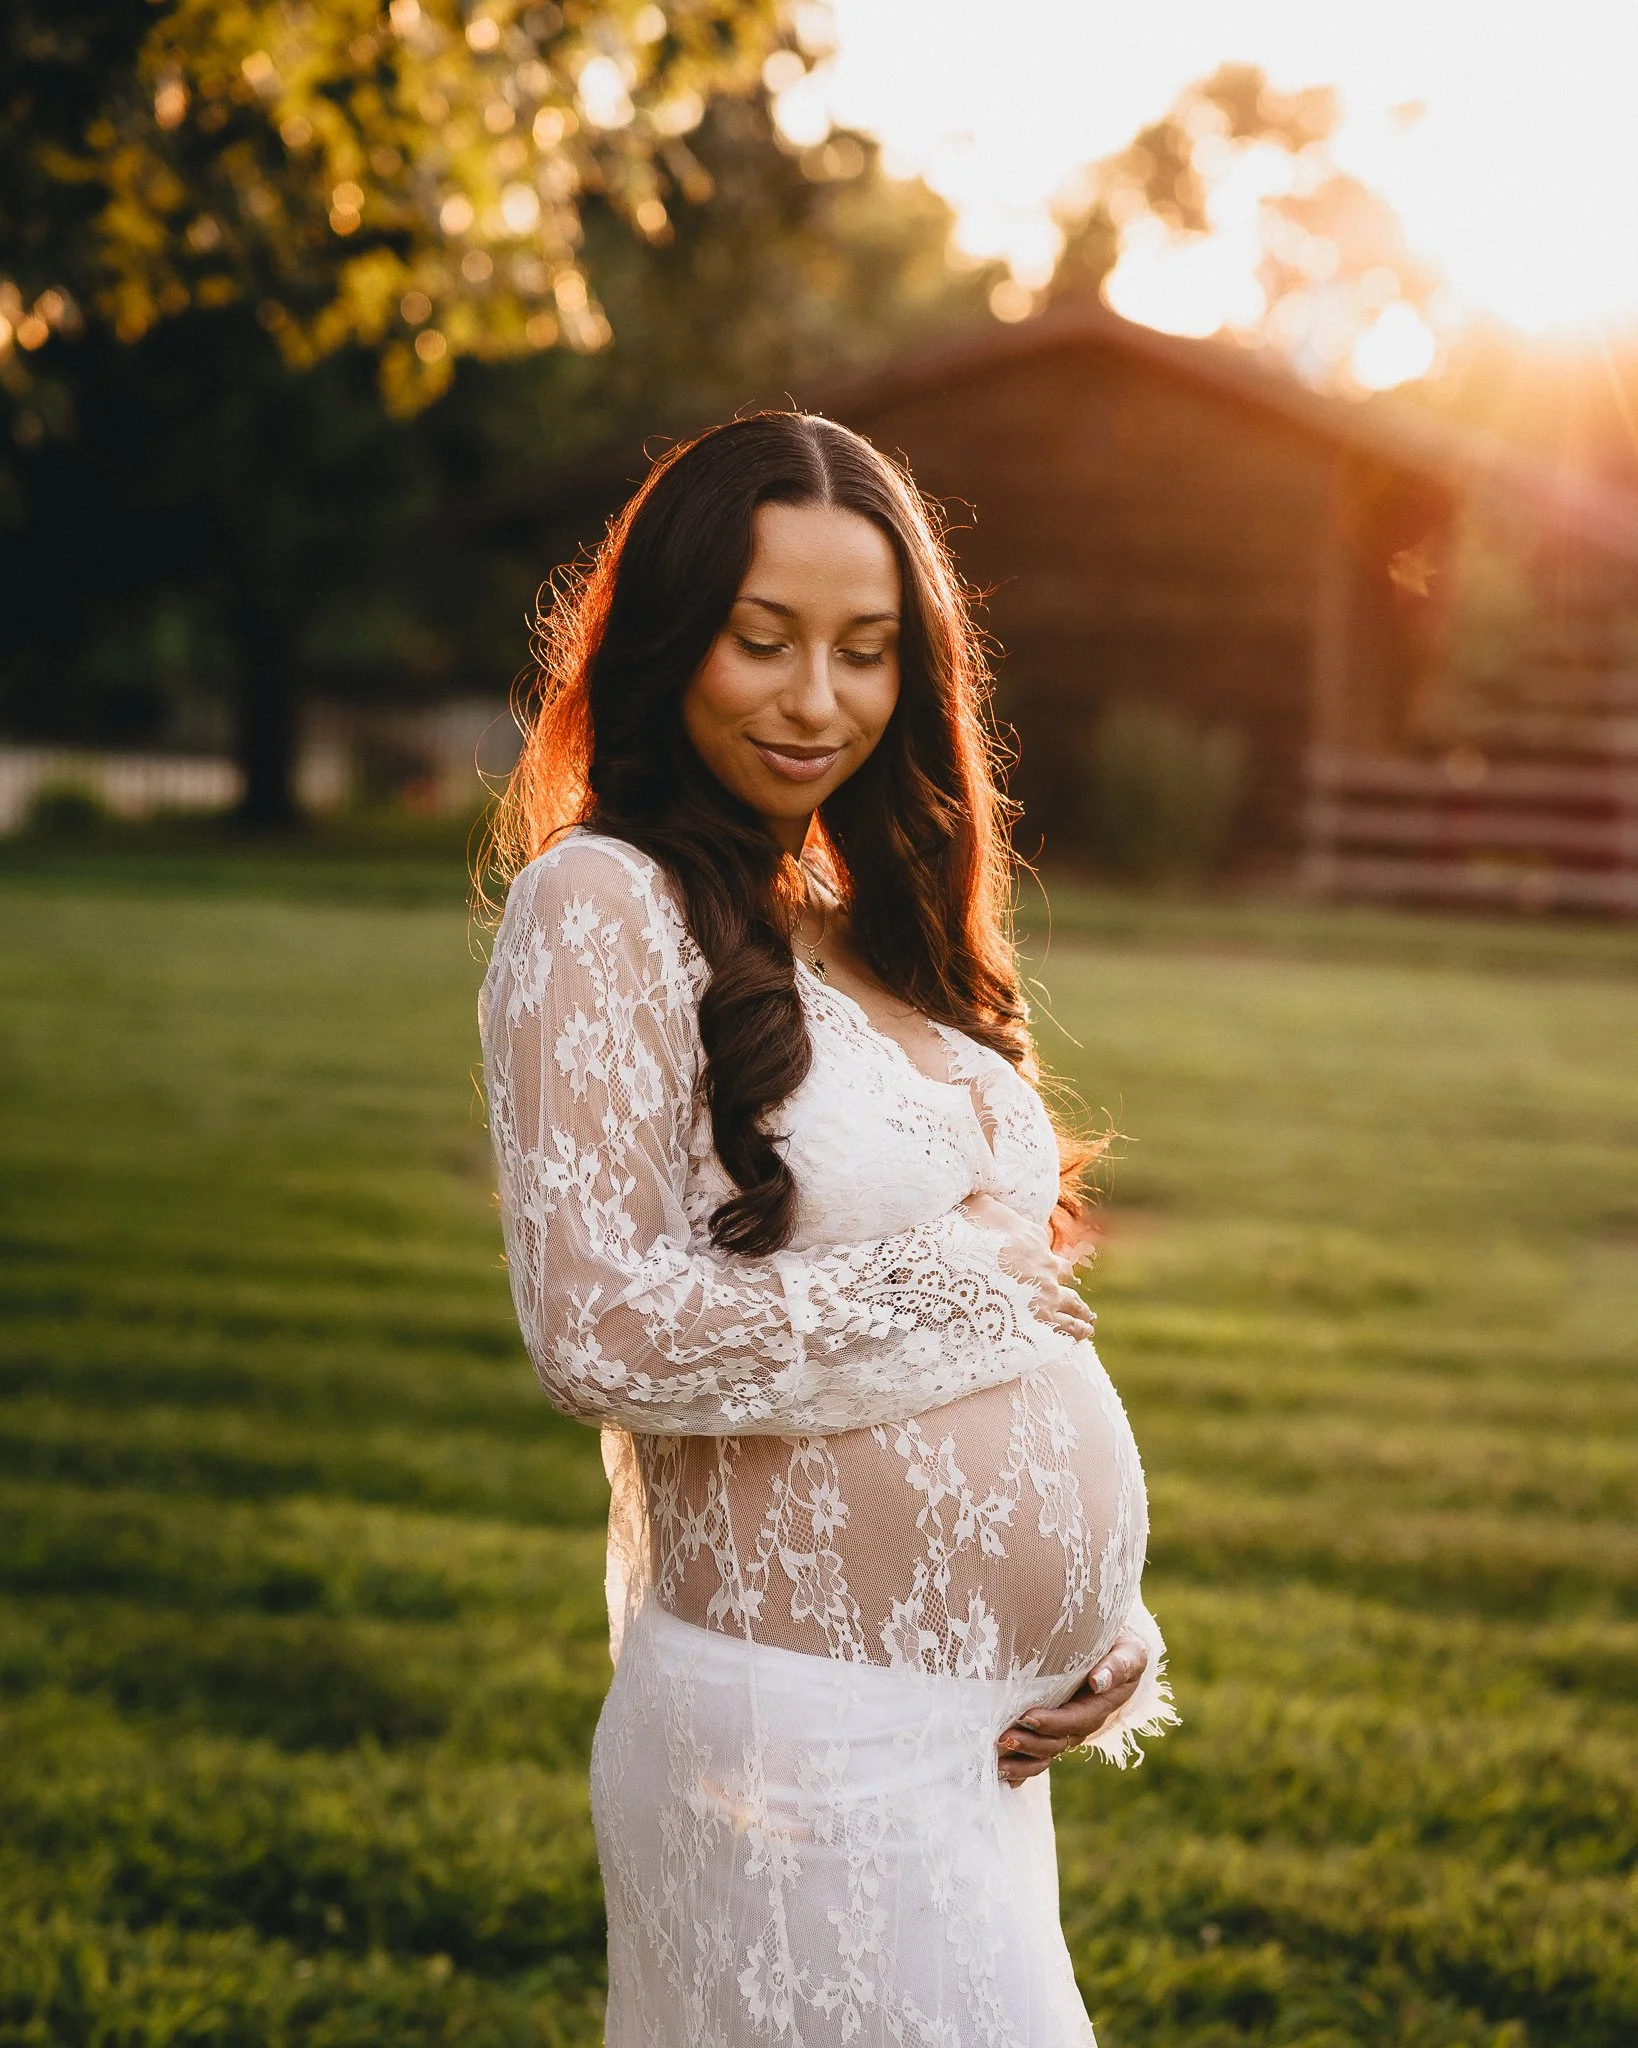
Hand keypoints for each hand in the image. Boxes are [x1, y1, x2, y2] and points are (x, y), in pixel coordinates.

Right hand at [960, 1192, 1096, 1341]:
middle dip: (1072, 1290)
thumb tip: (979, 1194)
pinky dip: (1074, 1333)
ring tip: (1089, 1326)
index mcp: (1034, 1240)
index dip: (1051, 1262)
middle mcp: (1046, 1266)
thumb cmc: (970, 1233)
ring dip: (1082, 1315)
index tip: (1052, 1270)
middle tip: (1081, 1304)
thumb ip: (986, 1205)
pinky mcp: (1041, 1317)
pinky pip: (1065, 1328)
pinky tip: (1080, 1338)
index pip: (1048, 1251)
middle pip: (1065, 1277)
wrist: (968, 1266)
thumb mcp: (978, 1207)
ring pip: (1074, 1306)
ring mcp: (1046, 1293)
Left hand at [995, 1631, 1149, 1786]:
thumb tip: (1098, 1682)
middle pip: (1056, 1742)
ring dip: (1022, 1762)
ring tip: (998, 1764)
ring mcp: (1066, 1731)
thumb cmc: (1121, 1651)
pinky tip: (1002, 1777)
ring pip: (1045, 1753)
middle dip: (1030, 1744)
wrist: (1117, 1657)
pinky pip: (1039, 1755)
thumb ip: (1118, 1666)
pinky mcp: (1053, 1731)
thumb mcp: (1129, 1653)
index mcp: (1099, 1707)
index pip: (1074, 1720)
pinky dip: (1022, 1769)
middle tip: (1003, 1738)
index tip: (1028, 1717)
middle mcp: (1081, 1724)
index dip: (1052, 1722)